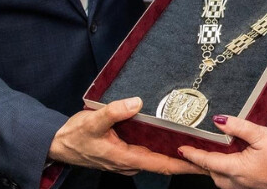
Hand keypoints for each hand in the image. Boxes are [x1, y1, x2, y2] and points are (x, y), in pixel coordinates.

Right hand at [48, 97, 203, 175]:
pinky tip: (169, 138)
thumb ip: (114, 111)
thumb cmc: (74, 136)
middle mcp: (129, 162)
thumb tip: (136, 103)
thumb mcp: (92, 121)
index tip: (203, 163)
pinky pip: (147, 153)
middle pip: (163, 164)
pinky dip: (161, 148)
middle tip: (208, 152)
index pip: (162, 165)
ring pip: (156, 159)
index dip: (184, 165)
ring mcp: (126, 159)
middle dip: (185, 160)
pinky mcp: (123, 153)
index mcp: (126, 157)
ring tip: (195, 144)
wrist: (58, 144)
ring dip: (174, 155)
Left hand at [179, 115, 266, 188]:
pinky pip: (235, 180)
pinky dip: (228, 170)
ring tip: (211, 153)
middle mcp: (241, 182)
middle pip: (213, 174)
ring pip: (224, 179)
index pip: (208, 162)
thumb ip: (239, 127)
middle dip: (202, 163)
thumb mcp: (262, 134)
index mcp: (239, 170)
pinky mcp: (257, 185)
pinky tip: (234, 159)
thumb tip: (219, 120)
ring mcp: (250, 186)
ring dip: (215, 168)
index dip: (192, 154)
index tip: (181, 149)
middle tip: (192, 150)